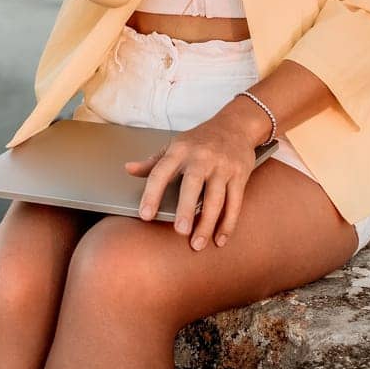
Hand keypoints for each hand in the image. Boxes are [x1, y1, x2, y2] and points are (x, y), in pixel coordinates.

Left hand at [124, 110, 260, 251]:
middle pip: (192, 185)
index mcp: (179, 151)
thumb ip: (153, 161)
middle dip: (186, 209)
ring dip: (207, 223)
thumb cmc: (200, 139)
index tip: (145, 215)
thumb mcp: (175, 145)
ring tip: (197, 243)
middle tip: (180, 231)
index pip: (161, 172)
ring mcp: (222, 166)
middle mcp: (201, 157)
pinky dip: (228, 223)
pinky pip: (235, 202)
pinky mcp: (240, 175)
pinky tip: (220, 239)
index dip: (151, 194)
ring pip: (216, 198)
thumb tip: (129, 169)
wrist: (236, 125)